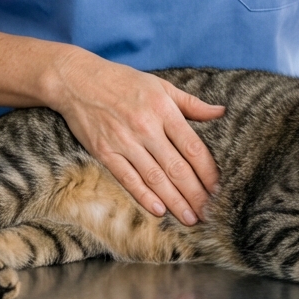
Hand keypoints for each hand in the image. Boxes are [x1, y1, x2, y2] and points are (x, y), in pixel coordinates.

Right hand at [47, 49, 223, 225]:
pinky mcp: (104, 152)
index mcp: (163, 110)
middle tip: (209, 213)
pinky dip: (144, 196)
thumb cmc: (123, 81)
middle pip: (177, 168)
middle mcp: (146, 127)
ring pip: (156, 178)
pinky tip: (159, 210)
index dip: (208, 172)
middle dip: (196, 194)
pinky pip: (128, 179)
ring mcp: (124, 141)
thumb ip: (191, 103)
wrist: (78, 80)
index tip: (219, 189)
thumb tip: (221, 112)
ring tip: (190, 218)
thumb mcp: (160, 85)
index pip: (193, 147)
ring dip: (175, 202)